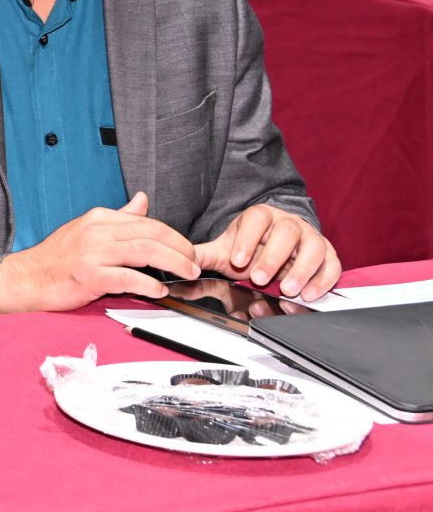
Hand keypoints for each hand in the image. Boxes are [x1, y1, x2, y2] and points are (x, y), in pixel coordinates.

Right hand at [0, 191, 199, 312]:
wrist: (27, 279)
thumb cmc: (57, 258)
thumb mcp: (87, 228)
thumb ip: (119, 217)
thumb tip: (142, 200)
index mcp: (99, 218)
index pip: (146, 222)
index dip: (173, 235)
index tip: (187, 249)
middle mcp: (97, 232)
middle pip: (151, 235)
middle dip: (180, 249)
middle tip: (194, 262)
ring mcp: (92, 254)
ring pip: (145, 253)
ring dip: (172, 263)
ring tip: (186, 273)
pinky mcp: (89, 277)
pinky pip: (128, 279)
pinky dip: (148, 285)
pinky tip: (158, 290)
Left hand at [197, 204, 339, 300]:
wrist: (276, 243)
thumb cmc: (251, 246)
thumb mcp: (227, 249)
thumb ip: (205, 255)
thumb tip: (180, 261)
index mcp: (261, 217)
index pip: (255, 221)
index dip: (246, 240)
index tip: (236, 261)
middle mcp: (288, 223)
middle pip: (286, 233)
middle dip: (273, 257)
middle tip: (259, 279)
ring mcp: (310, 237)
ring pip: (313, 247)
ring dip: (302, 269)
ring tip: (288, 289)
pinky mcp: (327, 254)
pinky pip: (332, 264)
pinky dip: (323, 279)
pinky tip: (309, 294)